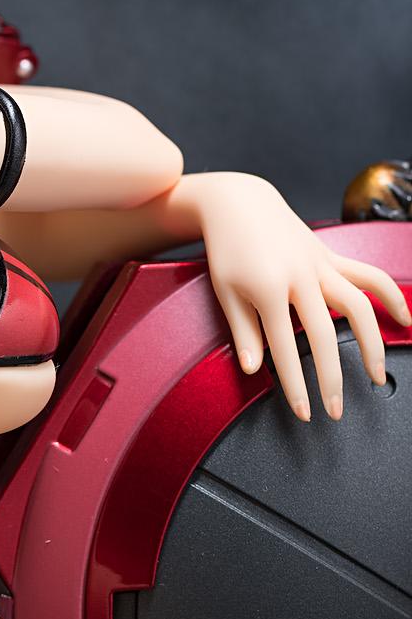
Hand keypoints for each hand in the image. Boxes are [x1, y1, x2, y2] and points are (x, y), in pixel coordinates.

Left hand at [194, 173, 411, 420]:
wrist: (240, 205)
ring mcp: (321, 265)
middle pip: (325, 336)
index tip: (305, 412)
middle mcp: (301, 277)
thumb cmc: (227, 251)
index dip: (296, 385)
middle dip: (332, 378)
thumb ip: (243, 332)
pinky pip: (368, 276)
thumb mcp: (225, 293)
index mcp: (269, 289)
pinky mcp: (332, 256)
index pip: (285, 349)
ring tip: (377, 374)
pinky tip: (404, 319)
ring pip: (358, 306)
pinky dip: (389, 296)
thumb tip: (255, 370)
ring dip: (372, 343)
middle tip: (337, 410)